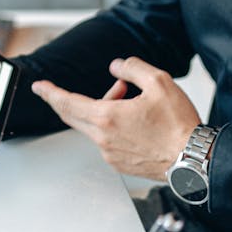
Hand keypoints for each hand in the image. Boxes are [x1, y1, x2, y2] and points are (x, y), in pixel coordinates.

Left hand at [31, 57, 200, 178]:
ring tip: (136, 102)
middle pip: (76, 115)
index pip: (67, 102)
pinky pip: (107, 140)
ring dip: (107, 110)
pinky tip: (138, 122)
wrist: (193, 160)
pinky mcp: (119, 164)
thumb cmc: (178, 126)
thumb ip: (132, 68)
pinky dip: (114, 127)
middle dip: (91, 96)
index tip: (39, 87)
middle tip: (119, 88)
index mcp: (106, 118)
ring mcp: (110, 154)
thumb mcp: (159, 82)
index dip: (50, 92)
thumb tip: (117, 67)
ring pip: (95, 126)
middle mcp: (103, 139)